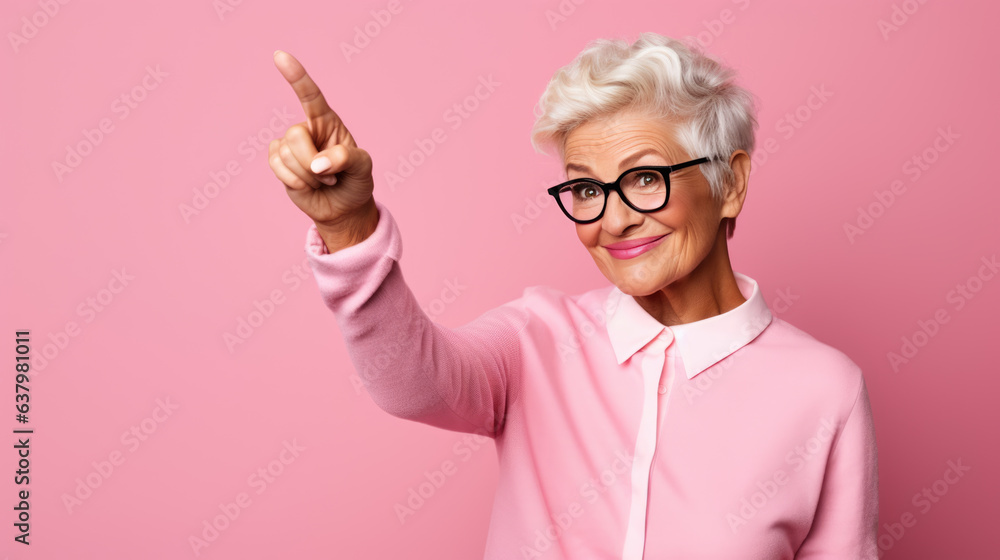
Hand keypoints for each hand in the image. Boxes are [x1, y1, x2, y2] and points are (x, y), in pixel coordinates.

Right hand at [269, 50, 375, 230]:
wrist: (344, 207)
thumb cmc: (356, 181)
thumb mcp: (363, 168)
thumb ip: (346, 159)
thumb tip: (317, 163)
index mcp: (328, 122)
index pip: (310, 95)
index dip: (296, 76)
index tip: (280, 56)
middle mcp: (307, 129)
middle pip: (294, 135)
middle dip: (311, 161)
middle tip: (329, 176)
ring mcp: (290, 146)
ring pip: (285, 154)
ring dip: (307, 176)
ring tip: (321, 181)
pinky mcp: (279, 162)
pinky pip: (276, 166)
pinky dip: (295, 181)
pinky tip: (307, 186)